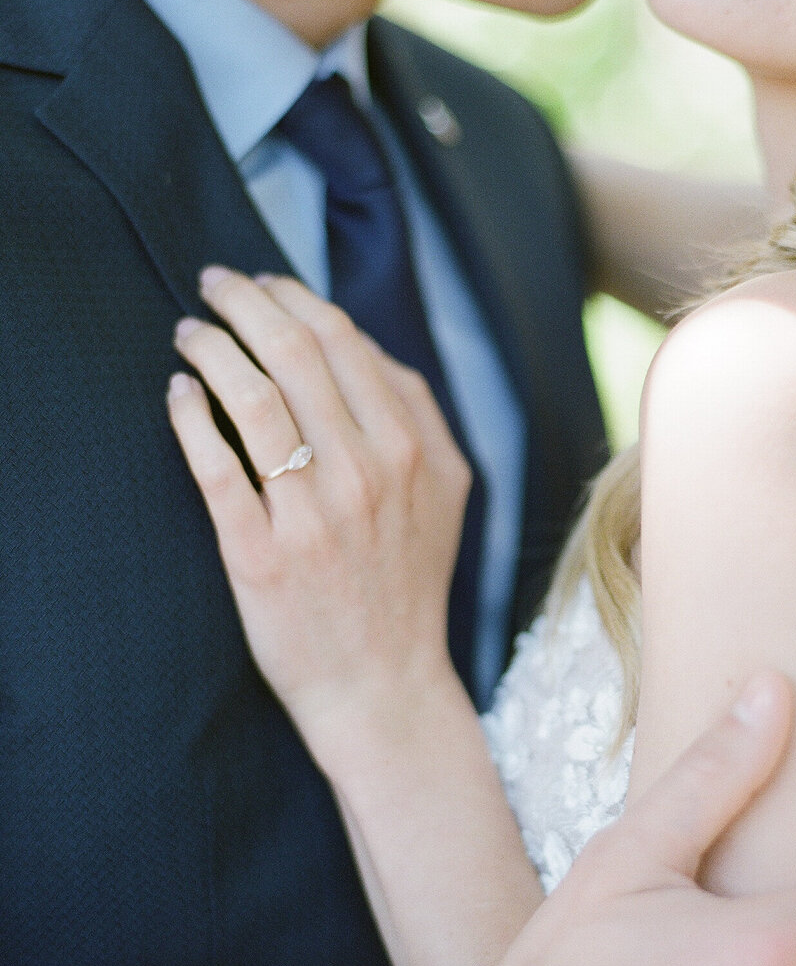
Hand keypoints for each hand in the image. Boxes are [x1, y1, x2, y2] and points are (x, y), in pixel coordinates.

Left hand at [167, 265, 472, 765]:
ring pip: (251, 397)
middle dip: (243, 302)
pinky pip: (215, 464)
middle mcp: (366, 473)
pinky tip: (178, 392)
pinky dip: (190, 414)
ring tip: (188, 333)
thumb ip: (419, 414)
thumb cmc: (407, 584)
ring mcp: (312, 514)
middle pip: (293, 353)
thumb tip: (360, 345)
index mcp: (411, 449)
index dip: (292, 297)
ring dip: (210, 347)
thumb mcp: (447, 493)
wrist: (384, 683)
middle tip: (213, 285)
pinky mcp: (260, 554)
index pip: (342, 340)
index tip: (261, 282)